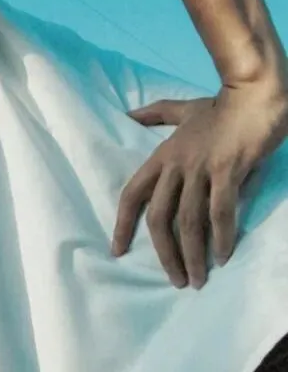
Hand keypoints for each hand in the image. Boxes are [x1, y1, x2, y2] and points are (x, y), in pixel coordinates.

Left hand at [113, 80, 287, 286]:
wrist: (254, 91)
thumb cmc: (221, 105)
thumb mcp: (183, 110)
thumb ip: (156, 115)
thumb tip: (128, 115)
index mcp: (161, 157)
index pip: (131, 194)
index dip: (121, 224)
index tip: (116, 250)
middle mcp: (176, 166)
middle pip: (158, 217)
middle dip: (164, 253)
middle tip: (174, 280)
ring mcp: (201, 169)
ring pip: (189, 221)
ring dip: (192, 254)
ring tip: (197, 279)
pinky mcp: (229, 171)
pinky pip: (221, 212)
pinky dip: (222, 237)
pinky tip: (223, 256)